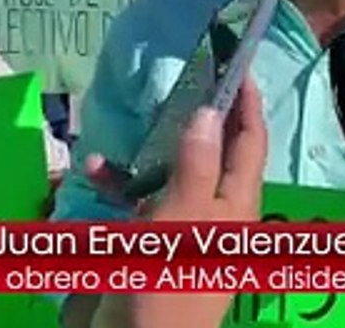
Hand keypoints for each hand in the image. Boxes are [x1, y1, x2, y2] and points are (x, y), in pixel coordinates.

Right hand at [86, 77, 266, 327]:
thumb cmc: (168, 281)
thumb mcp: (184, 216)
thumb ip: (196, 164)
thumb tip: (212, 111)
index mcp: (234, 202)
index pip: (250, 142)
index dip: (248, 103)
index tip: (239, 63)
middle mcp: (213, 211)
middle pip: (211, 153)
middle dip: (196, 119)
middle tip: (182, 80)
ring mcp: (181, 228)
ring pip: (169, 174)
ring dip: (147, 152)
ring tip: (129, 125)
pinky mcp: (150, 246)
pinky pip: (138, 204)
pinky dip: (119, 186)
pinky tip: (95, 171)